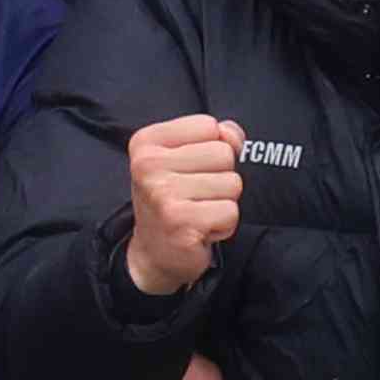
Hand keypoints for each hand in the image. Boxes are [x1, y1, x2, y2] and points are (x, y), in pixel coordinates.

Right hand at [124, 113, 246, 295]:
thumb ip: (215, 137)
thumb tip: (233, 135)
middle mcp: (148, 164)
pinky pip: (231, 211)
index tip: (189, 171)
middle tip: (195, 196)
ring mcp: (163, 194)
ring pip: (232, 183)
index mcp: (146, 142)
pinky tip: (201, 229)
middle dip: (220, 177)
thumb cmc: (173, 200)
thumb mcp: (186, 159)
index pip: (209, 126)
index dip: (210, 149)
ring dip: (223, 202)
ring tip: (198, 212)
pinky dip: (223, 225)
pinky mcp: (181, 222)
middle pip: (223, 153)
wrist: (154, 253)